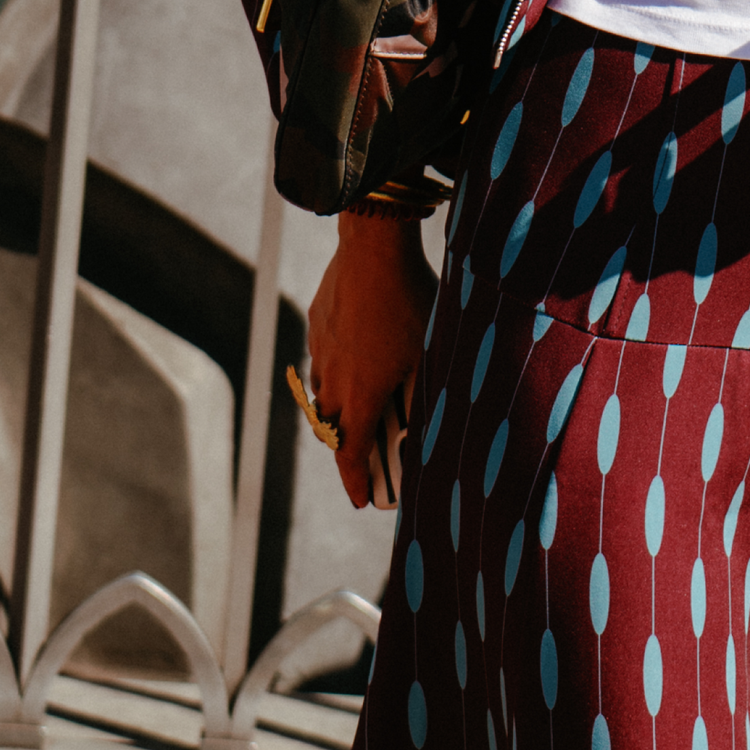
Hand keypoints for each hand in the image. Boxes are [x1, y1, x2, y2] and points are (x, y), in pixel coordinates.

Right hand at [304, 218, 434, 509]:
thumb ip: (428, 389)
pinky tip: (358, 359)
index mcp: (363, 392)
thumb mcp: (431, 350)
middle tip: (365, 459)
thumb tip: (432, 420)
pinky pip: (322, 362)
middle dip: (348, 449)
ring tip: (364, 410)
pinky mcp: (317, 325)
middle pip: (333, 429)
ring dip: (340, 411)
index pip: (350, 453)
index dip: (355, 481)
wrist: (373, 249)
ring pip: (324, 395)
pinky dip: (336, 374)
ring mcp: (321, 350)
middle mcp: (334, 377)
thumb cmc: (412, 300)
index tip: (361, 500)